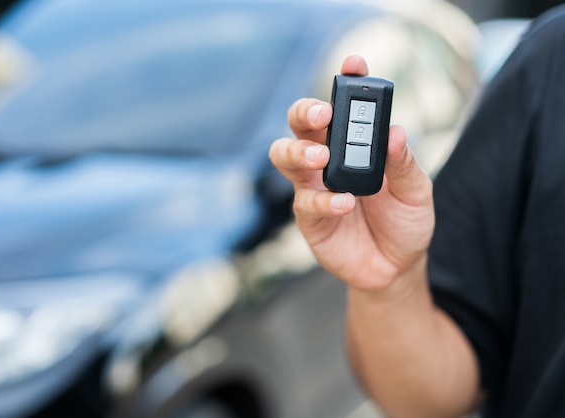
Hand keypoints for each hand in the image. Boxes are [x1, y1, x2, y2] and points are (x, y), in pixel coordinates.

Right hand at [269, 55, 433, 291]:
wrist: (396, 267)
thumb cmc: (405, 222)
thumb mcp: (416, 190)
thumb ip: (404, 163)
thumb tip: (395, 132)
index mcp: (354, 145)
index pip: (344, 106)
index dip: (347, 81)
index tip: (355, 65)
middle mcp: (327, 159)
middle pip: (300, 125)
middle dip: (306, 112)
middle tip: (323, 115)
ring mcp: (313, 187)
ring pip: (284, 155)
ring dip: (298, 151)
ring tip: (322, 158)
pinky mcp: (308, 217)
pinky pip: (304, 202)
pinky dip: (324, 200)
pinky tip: (345, 203)